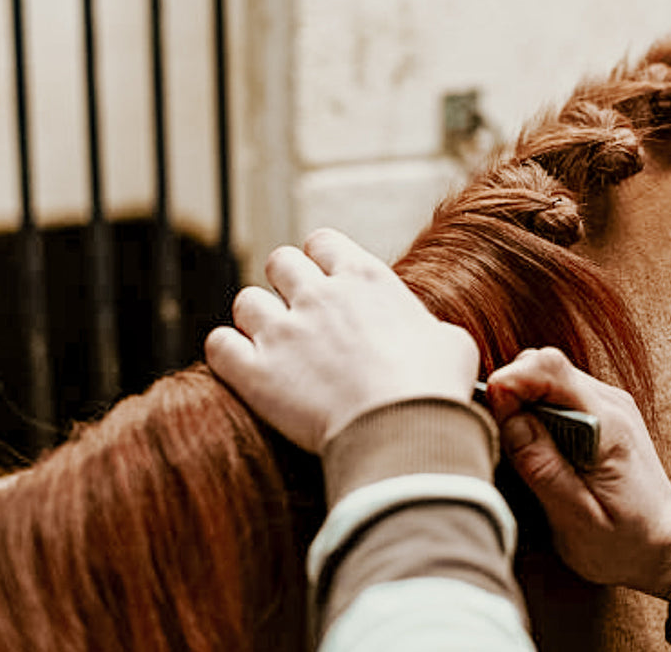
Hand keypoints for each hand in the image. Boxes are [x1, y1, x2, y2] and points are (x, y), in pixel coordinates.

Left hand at [205, 228, 479, 453]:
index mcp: (365, 278)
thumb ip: (426, 328)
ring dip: (255, 320)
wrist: (403, 428)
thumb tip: (427, 339)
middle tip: (299, 315)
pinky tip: (245, 369)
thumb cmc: (435, 387)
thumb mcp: (451, 343)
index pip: (323, 242)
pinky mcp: (255, 373)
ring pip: (245, 301)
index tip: (327, 281)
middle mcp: (318, 295)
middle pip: (279, 262)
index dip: (321, 260)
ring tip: (272, 345)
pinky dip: (227, 353)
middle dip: (285, 284)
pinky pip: (218, 345)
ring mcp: (282, 332)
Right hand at [485, 347, 670, 598]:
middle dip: (510, 393)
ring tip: (520, 450)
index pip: (551, 369)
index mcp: (607, 424)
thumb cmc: (627, 541)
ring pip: (546, 378)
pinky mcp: (598, 413)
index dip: (510, 381)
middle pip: (543, 366)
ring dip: (521, 404)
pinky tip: (536, 449)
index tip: (489, 413)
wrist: (667, 546)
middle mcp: (609, 402)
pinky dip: (534, 413)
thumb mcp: (577, 518)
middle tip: (501, 439)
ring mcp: (606, 404)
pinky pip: (555, 395)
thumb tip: (510, 421)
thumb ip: (542, 467)